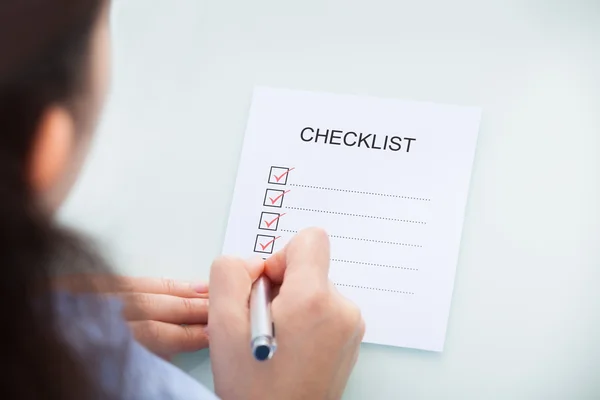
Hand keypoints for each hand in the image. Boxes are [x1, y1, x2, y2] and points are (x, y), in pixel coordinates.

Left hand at [56, 275, 208, 357]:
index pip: (159, 336)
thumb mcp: (95, 368)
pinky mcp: (82, 285)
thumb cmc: (51, 355)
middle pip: (158, 309)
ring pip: (148, 291)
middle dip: (194, 309)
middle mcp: (99, 314)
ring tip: (207, 294)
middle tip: (222, 309)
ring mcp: (91, 296)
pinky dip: (156, 281)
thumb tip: (164, 357)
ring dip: (181, 292)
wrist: (12, 324)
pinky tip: (172, 283)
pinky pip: (129, 280)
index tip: (213, 333)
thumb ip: (130, 358)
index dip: (189, 334)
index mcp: (102, 341)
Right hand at [209, 228, 364, 399]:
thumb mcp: (222, 325)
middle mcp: (342, 310)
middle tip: (264, 325)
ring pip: (314, 291)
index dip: (280, 257)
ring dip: (291, 307)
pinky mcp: (351, 341)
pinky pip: (324, 312)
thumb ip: (229, 274)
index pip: (311, 239)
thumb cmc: (255, 389)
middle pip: (309, 268)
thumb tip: (250, 262)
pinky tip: (290, 351)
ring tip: (277, 343)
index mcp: (314, 299)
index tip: (266, 287)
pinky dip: (304, 322)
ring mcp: (351, 327)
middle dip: (281, 288)